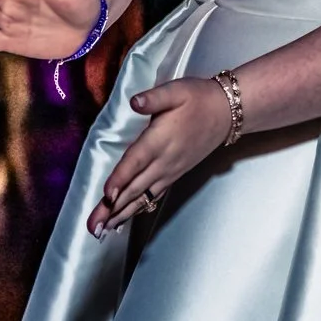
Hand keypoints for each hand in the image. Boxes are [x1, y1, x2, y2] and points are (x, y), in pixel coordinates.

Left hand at [88, 76, 229, 235]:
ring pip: (143, 196)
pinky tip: (126, 217)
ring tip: (103, 229)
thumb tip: (135, 102)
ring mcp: (170, 171)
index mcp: (160, 139)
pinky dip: (139, 208)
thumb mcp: (177, 90)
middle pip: (135, 187)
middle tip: (94, 226)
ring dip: (122, 213)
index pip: (136, 161)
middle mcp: (164, 160)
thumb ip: (154, 98)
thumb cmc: (198, 98)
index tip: (107, 194)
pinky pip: (154, 196)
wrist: (227, 113)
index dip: (121, 178)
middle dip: (113, 207)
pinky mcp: (175, 174)